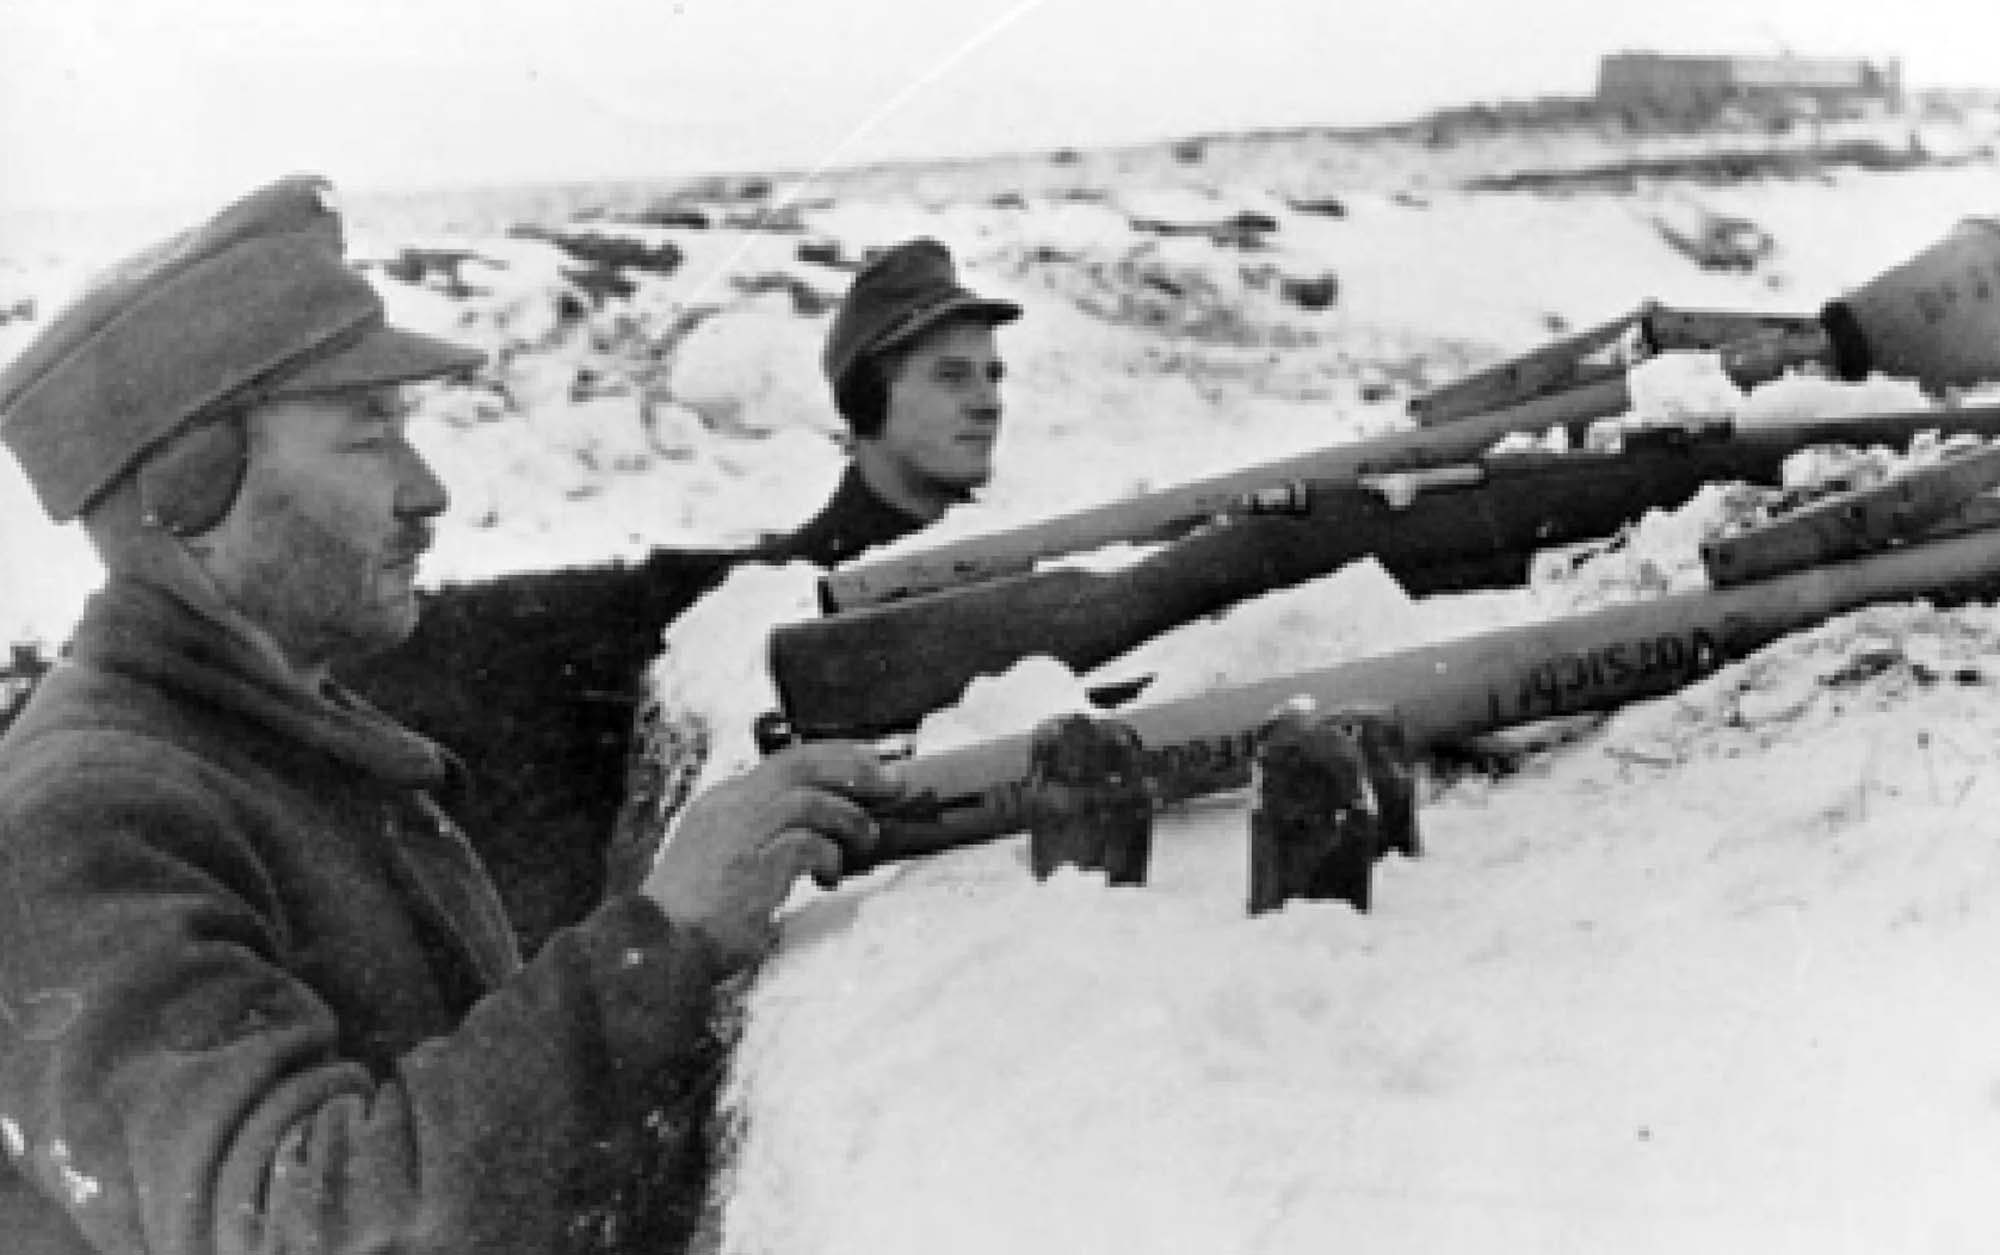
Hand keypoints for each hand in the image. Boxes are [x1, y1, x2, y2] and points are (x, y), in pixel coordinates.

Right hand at [640, 742, 901, 966]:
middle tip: (890, 782)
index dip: (834, 758)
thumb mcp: (724, 862)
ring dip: (849, 819)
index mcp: (723, 801)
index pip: (787, 760)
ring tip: (864, 841)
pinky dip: (829, 857)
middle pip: (803, 763)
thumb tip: (817, 838)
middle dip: (854, 768)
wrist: (657, 946)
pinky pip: (811, 844)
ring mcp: (741, 831)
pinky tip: (827, 879)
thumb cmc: (692, 916)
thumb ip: (763, 841)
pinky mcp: (756, 863)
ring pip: (812, 800)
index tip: (868, 764)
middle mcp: (730, 805)